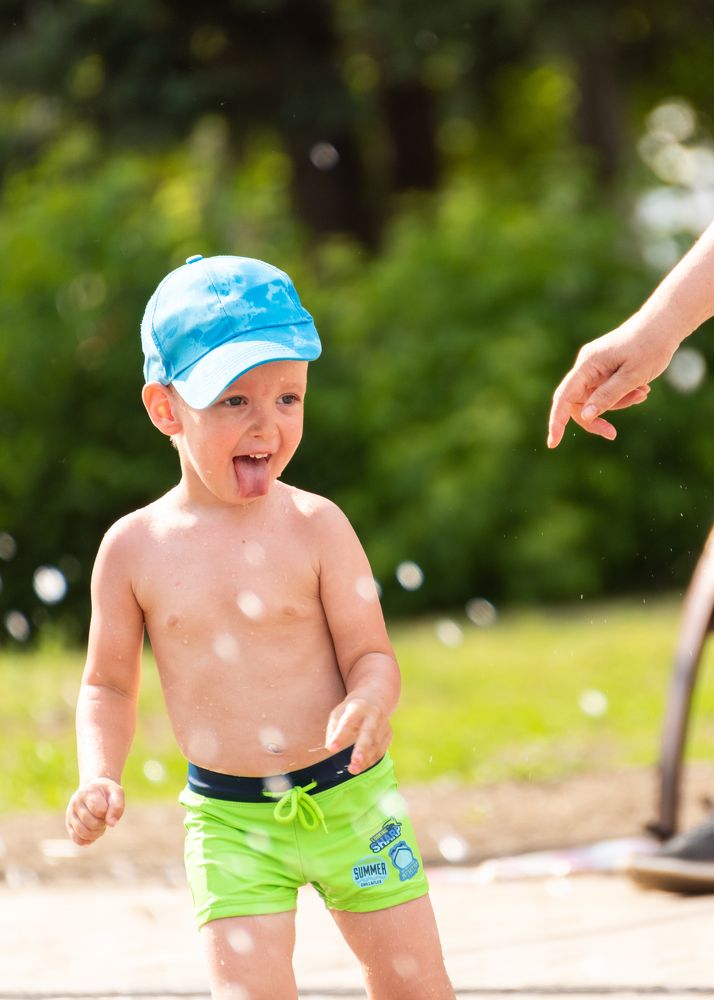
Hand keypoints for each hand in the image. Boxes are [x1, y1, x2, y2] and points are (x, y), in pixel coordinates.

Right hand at [66, 778, 124, 845]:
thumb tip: (111, 824)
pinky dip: (87, 841)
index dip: (106, 812)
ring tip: (100, 826)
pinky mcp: (69, 824)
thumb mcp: (116, 792)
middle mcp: (75, 802)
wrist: (94, 789)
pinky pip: (76, 839)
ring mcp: (70, 814)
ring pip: (82, 833)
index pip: (99, 810)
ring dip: (96, 834)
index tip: (107, 807)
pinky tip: (94, 835)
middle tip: (104, 818)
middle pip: (91, 823)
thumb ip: (117, 806)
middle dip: (102, 824)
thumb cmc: (107, 792)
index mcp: (87, 792)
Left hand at [325, 697, 391, 774]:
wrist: (375, 697)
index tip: (332, 748)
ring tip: (354, 770)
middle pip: (368, 733)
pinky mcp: (389, 733)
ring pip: (376, 744)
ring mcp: (383, 724)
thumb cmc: (351, 709)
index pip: (348, 722)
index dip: (340, 736)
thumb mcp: (339, 712)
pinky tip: (362, 767)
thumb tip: (330, 748)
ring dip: (366, 759)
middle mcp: (373, 714)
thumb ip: (333, 728)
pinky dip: (372, 760)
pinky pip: (381, 750)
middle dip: (361, 750)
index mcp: (357, 707)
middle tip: (354, 764)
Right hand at [547, 317, 677, 447]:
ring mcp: (594, 368)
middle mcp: (586, 366)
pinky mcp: (604, 369)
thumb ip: (607, 397)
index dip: (557, 421)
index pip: (564, 398)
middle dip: (595, 418)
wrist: (664, 325)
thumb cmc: (649, 347)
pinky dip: (622, 395)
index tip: (553, 443)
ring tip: (642, 393)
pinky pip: (605, 391)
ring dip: (617, 404)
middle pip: (577, 403)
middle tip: (612, 434)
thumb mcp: (631, 377)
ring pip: (595, 399)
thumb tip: (584, 416)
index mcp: (588, 365)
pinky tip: (641, 389)